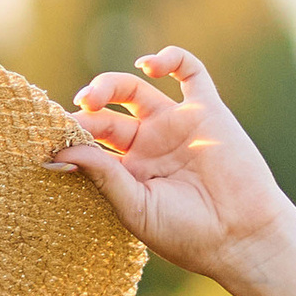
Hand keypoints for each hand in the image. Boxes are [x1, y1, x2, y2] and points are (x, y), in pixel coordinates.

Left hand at [44, 44, 295, 286]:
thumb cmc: (188, 234)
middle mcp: (148, 144)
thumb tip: (62, 151)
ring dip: (109, 83)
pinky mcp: (207, 111)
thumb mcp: (136, 208)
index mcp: (128, 170)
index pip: (90, 142)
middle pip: (106, 113)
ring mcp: (176, 125)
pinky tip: (150, 64)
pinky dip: (170, 58)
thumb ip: (104, 177)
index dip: (71, 136)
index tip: (52, 143)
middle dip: (87, 109)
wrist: (243, 238)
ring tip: (94, 95)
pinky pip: (190, 72)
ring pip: (134, 88)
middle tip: (77, 111)